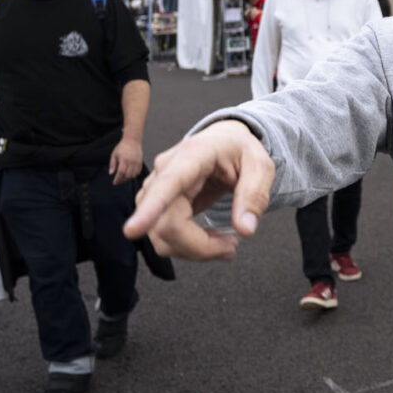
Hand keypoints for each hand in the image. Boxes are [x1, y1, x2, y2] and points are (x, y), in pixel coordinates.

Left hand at [109, 136, 143, 184]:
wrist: (132, 141)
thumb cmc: (122, 147)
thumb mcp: (114, 154)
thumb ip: (112, 164)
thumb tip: (111, 173)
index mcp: (124, 160)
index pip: (121, 173)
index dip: (117, 179)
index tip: (114, 182)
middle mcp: (131, 162)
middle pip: (127, 176)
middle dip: (122, 180)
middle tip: (118, 181)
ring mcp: (136, 162)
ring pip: (133, 175)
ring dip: (128, 178)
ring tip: (123, 178)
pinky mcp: (140, 163)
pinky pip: (138, 172)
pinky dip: (134, 175)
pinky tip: (129, 174)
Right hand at [125, 120, 271, 260]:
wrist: (224, 142)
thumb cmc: (240, 150)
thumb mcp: (260, 166)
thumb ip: (254, 196)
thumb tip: (245, 230)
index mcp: (192, 155)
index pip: (167, 184)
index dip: (149, 210)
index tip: (132, 231)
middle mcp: (165, 171)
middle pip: (165, 224)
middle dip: (198, 247)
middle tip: (232, 248)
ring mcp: (156, 189)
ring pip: (160, 236)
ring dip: (193, 250)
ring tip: (224, 243)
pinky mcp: (155, 204)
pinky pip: (163, 236)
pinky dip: (187, 247)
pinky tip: (208, 239)